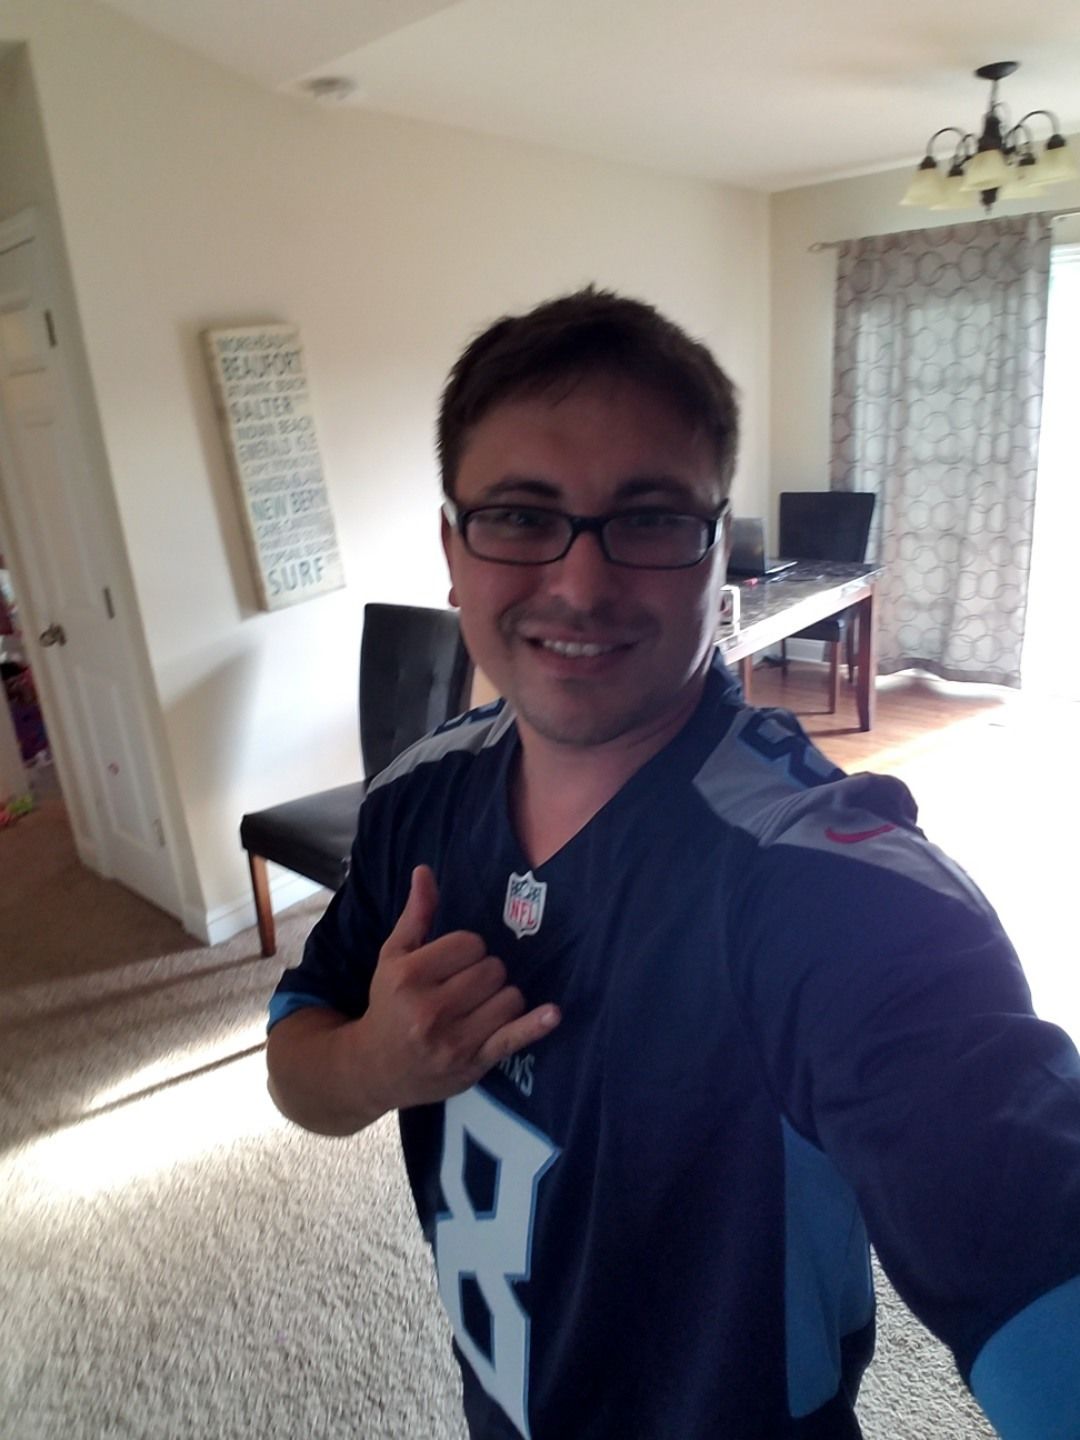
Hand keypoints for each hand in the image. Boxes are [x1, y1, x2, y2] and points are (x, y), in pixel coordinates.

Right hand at [359, 865, 560, 1110]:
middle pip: (492, 970)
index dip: (467, 949)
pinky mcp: (473, 1063)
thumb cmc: (389, 1004)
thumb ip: (415, 915)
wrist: (376, 1068)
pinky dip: (534, 1025)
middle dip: (485, 973)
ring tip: (478, 1008)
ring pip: (509, 998)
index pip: (469, 944)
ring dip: (502, 999)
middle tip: (464, 987)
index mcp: (408, 976)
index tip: (453, 963)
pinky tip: (552, 1014)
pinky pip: (512, 1039)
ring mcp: (453, 1040)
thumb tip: (425, 871)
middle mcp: (429, 1009)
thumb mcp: (393, 957)